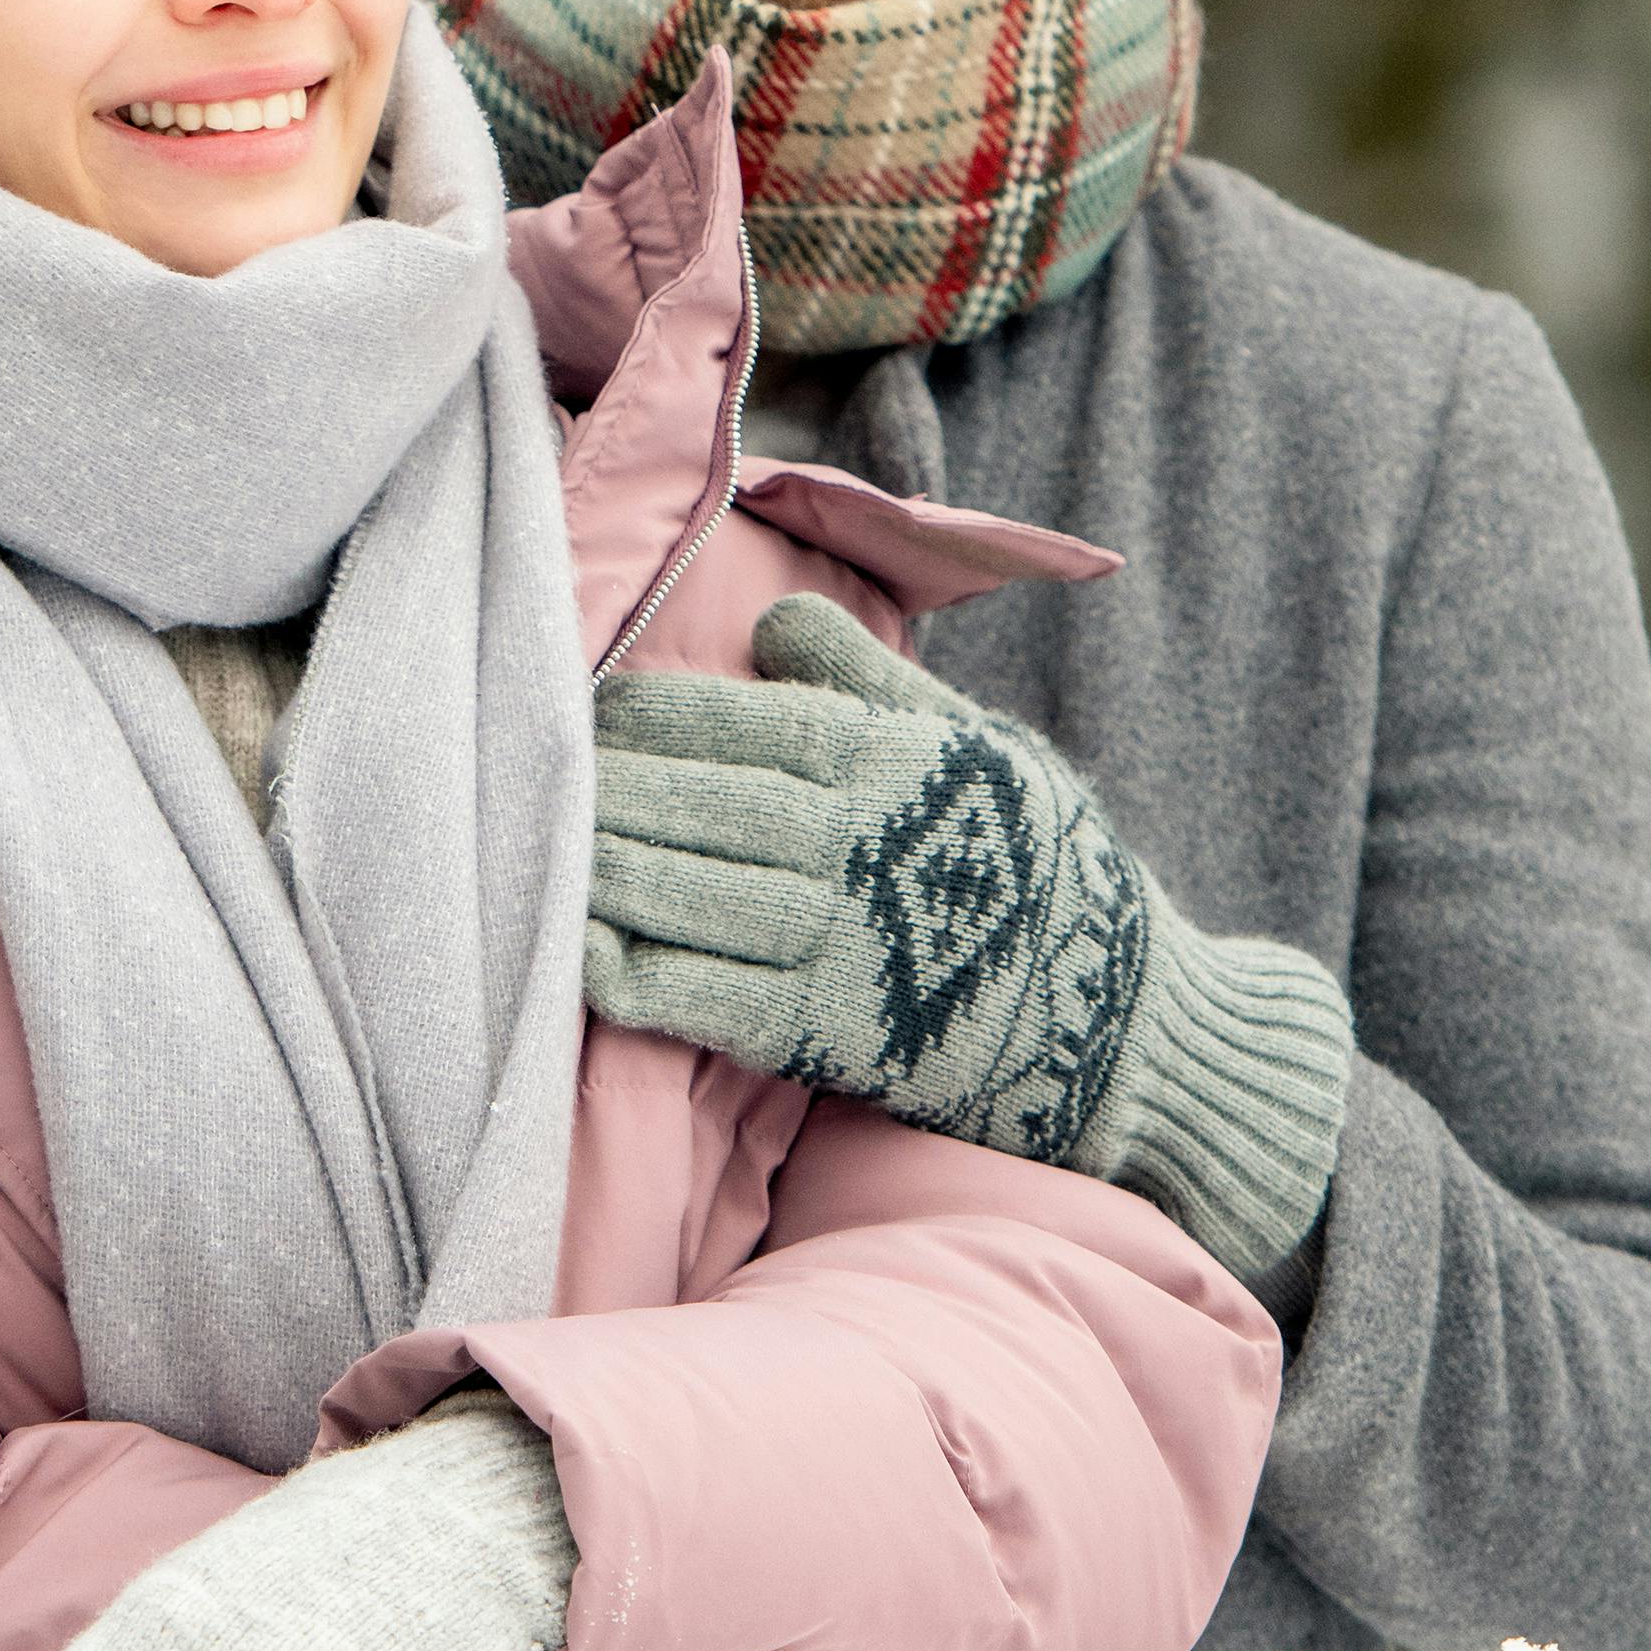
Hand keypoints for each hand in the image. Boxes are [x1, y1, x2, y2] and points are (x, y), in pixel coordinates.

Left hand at [590, 597, 1348, 1283]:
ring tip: (528, 848)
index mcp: (888, 760)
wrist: (1130, 1022)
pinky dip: (636, 974)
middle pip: (692, 803)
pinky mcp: (826, 1031)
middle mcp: (852, 841)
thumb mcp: (983, 749)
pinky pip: (707, 998)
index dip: (647, 714)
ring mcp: (836, 940)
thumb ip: (874, 686)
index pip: (736, 721)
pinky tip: (584, 953)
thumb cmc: (1048, 868)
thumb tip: (773, 619)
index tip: (581, 701)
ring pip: (684, 892)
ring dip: (598, 871)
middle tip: (521, 769)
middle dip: (602, 788)